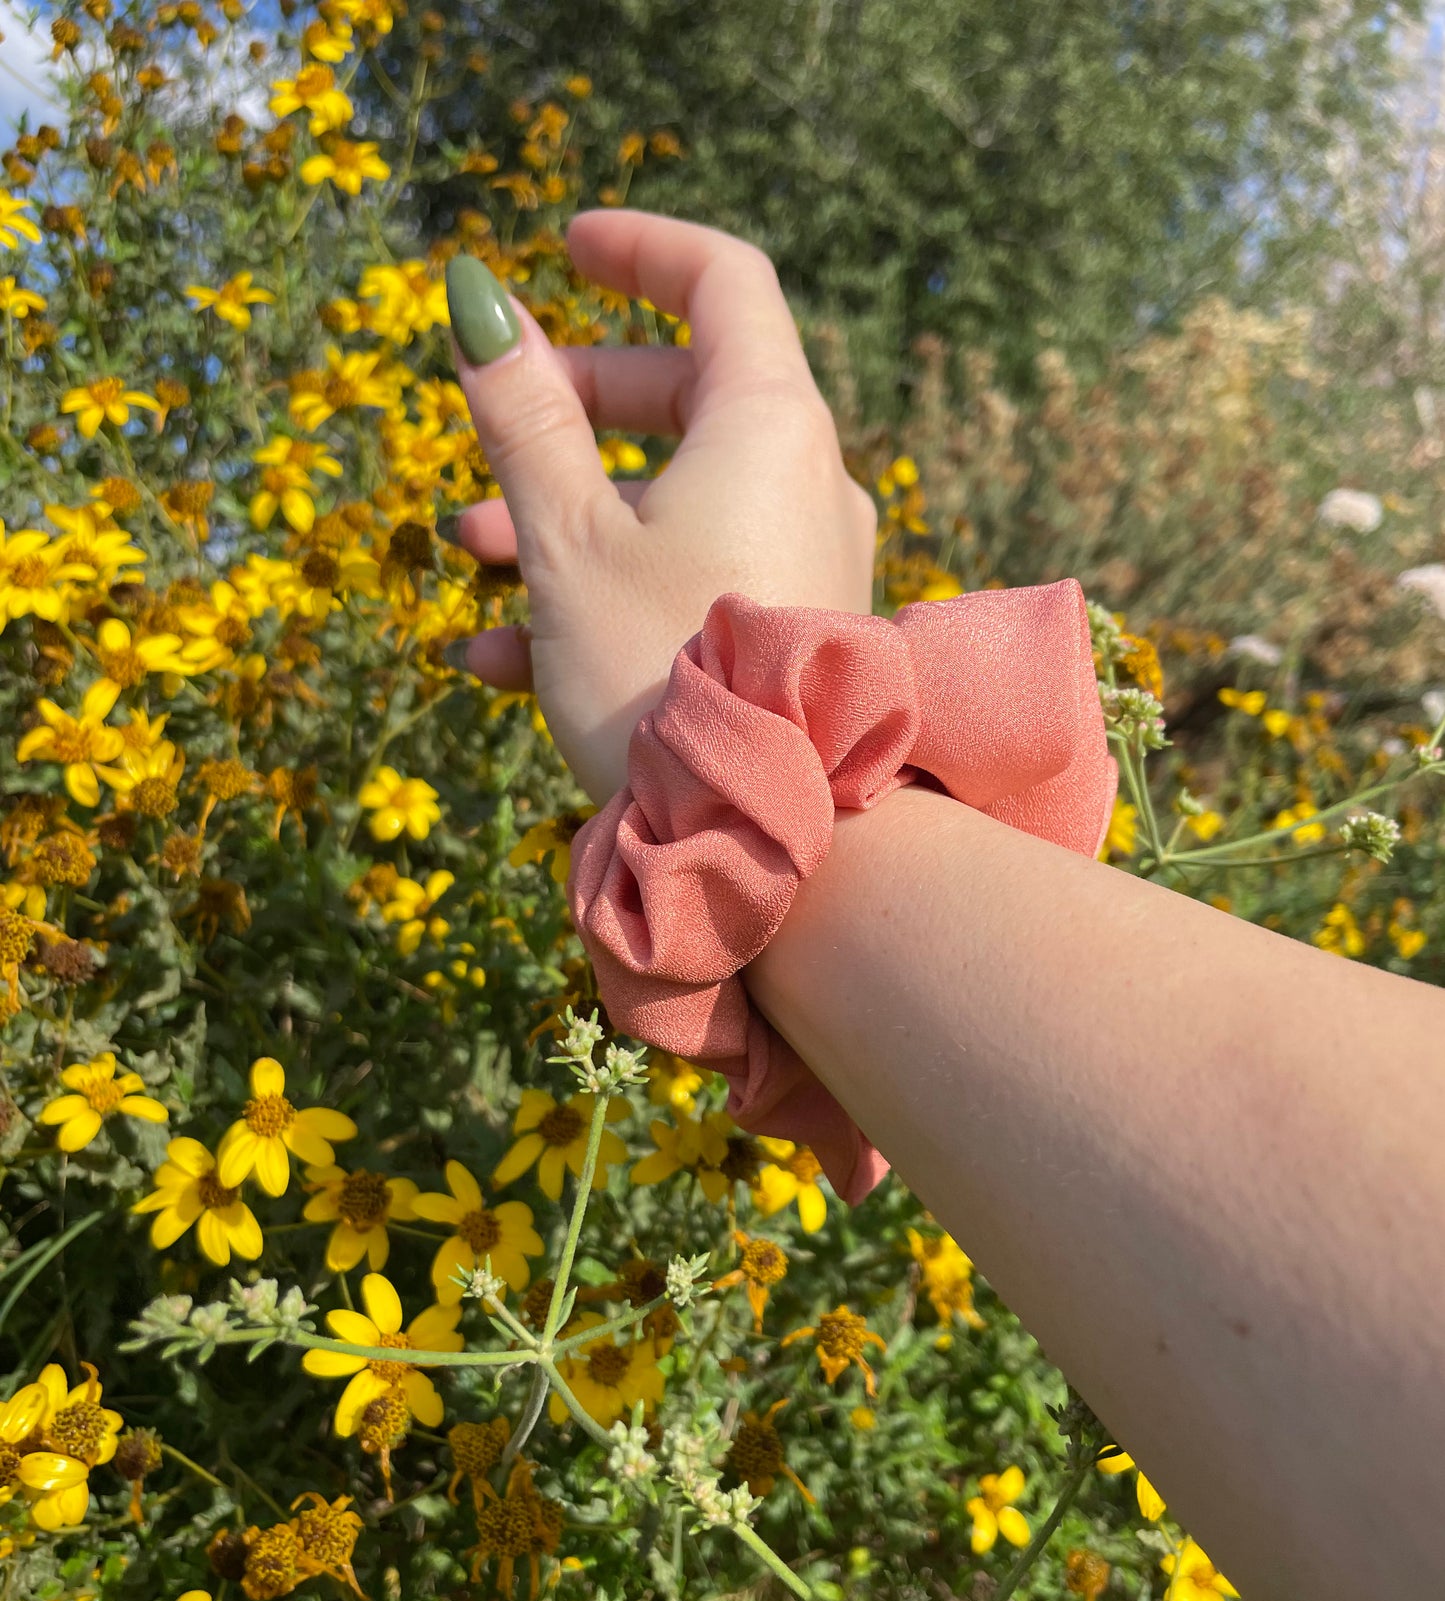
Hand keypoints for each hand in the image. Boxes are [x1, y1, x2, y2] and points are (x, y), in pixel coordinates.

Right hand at [445, 208, 877, 803]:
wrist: (770, 846)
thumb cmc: (662, 676)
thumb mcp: (566, 539)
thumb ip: (520, 417)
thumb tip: (475, 299)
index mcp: (769, 425)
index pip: (721, 282)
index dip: (637, 250)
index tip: (565, 248)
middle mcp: (804, 482)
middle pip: (684, 397)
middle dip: (567, 414)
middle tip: (486, 436)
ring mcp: (803, 564)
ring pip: (672, 503)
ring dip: (563, 518)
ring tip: (467, 560)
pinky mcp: (785, 639)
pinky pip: (689, 583)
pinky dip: (604, 592)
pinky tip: (505, 655)